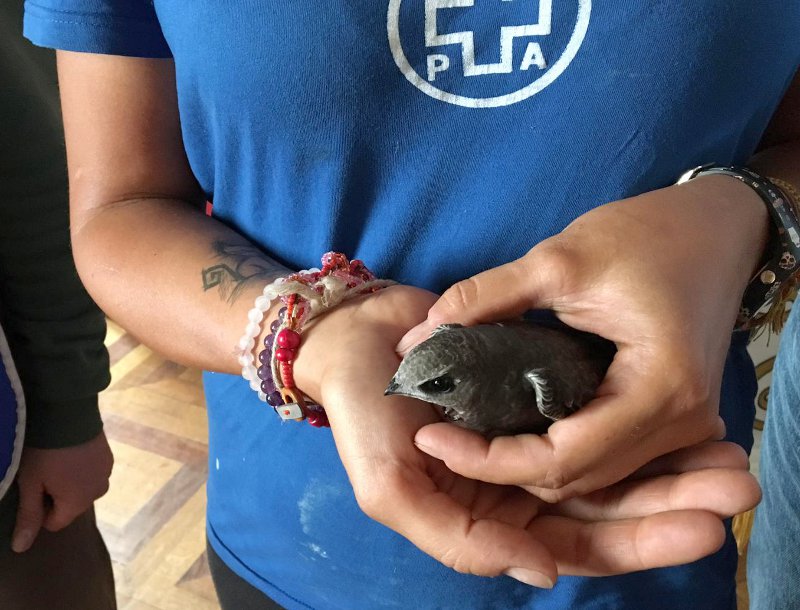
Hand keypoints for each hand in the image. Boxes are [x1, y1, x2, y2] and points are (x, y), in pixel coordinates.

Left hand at [12, 431, 112, 552]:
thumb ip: (28, 516)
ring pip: (84, 488)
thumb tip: (21, 548)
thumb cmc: (45, 452)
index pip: (55, 523)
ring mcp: (106, 472)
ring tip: (57, 461)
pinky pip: (93, 472)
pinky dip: (82, 468)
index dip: (40, 510)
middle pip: (72, 506)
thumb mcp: (30, 483)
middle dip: (58, 496)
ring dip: (72, 481)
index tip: (32, 490)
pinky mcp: (109, 456)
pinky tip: (71, 452)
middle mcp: (98, 492)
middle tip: (43, 474)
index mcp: (78, 502)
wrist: (69, 412)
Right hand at [295, 285, 760, 585]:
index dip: (638, 543)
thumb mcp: (389, 486)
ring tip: (729, 456)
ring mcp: (532, 437)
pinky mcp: (538, 393)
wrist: (357, 337)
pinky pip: (596, 413)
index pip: (575, 546)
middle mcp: (518, 488)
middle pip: (608, 509)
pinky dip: (639, 420)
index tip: (702, 527)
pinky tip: (686, 414)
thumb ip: (458, 539)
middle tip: (735, 486)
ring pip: (612, 465)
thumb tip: (545, 573)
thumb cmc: (362, 413)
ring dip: (670, 465)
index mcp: (488, 520)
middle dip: (672, 503)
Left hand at [396, 176, 768, 501]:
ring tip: (466, 432)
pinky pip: (604, 454)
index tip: (430, 437)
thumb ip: (485, 298)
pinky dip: (556, 448)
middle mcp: (679, 423)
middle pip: (574, 478)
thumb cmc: (648, 234)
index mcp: (660, 389)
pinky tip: (513, 425)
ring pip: (588, 474)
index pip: (563, 459)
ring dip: (526, 462)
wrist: (713, 228)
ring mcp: (681, 427)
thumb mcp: (559, 260)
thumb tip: (416, 338)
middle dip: (501, 465)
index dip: (489, 459)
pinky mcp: (669, 417)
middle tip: (441, 435)